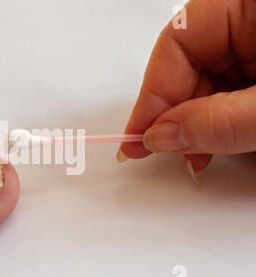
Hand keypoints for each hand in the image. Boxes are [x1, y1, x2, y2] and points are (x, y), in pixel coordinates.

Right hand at [118, 0, 255, 181]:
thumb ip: (221, 121)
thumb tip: (162, 136)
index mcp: (248, 3)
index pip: (177, 43)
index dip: (153, 95)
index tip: (138, 137)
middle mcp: (249, 20)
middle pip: (189, 67)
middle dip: (178, 116)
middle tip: (171, 152)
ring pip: (209, 84)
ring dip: (200, 124)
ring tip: (200, 155)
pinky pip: (230, 93)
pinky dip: (222, 122)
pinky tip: (222, 141)